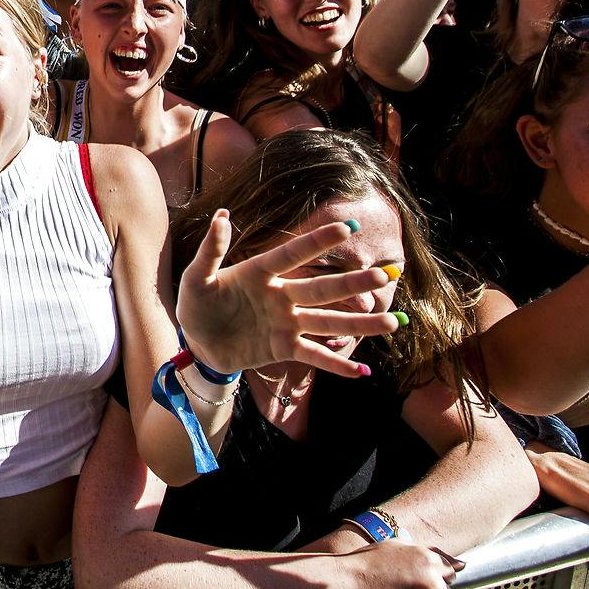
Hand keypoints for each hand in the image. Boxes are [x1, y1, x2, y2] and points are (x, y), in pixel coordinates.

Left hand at [174, 211, 398, 377]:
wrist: (197, 342)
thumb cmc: (197, 304)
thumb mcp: (197, 277)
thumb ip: (211, 250)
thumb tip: (223, 216)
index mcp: (261, 272)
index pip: (293, 254)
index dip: (318, 242)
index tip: (347, 227)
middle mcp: (281, 295)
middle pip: (321, 289)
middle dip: (352, 284)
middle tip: (384, 276)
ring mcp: (286, 323)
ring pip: (327, 322)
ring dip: (358, 323)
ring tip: (392, 323)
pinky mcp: (283, 348)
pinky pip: (314, 356)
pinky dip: (336, 365)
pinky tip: (361, 372)